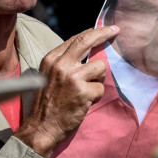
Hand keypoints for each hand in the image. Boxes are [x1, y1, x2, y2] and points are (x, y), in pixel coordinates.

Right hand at [16, 25, 119, 157]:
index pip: (76, 39)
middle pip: (87, 41)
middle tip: (116, 30)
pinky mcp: (83, 92)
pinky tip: (84, 103)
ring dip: (98, 80)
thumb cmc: (47, 104)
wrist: (41, 128)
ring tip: (86, 91)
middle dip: (104, 33)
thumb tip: (87, 50)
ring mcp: (72, 77)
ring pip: (100, 67)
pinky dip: (95, 96)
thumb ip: (64, 62)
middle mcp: (61, 64)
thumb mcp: (48, 76)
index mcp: (51, 59)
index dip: (93, 32)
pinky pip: (100, 88)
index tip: (105, 29)